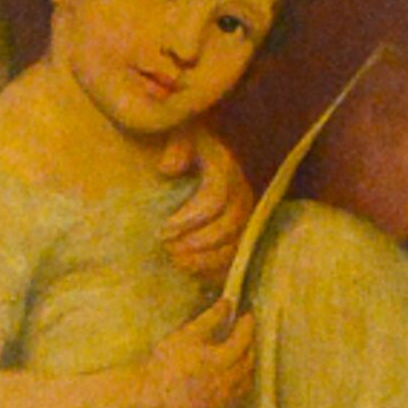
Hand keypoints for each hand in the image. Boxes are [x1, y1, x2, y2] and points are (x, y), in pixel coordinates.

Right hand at [132, 297, 259, 407]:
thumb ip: (210, 318)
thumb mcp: (186, 335)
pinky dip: (243, 384)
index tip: (247, 315)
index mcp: (222, 359)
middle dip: (250, 343)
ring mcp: (225, 399)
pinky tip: (235, 378)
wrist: (149, 401)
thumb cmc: (165, 365)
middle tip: (245, 332)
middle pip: (249, 359)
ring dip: (249, 364)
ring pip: (248, 379)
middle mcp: (229, 381)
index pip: (244, 337)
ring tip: (242, 353)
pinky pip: (240, 397)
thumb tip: (228, 303)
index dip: (247, 324)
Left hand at [162, 133, 251, 283]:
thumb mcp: (177, 134)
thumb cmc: (178, 147)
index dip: (190, 219)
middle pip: (228, 226)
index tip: (164, 230)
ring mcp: (243, 217)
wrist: (192, 155)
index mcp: (225, 168)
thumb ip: (176, 145)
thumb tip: (169, 167)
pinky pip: (234, 260)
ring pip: (235, 246)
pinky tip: (191, 272)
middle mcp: (240, 193)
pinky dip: (214, 271)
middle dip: (197, 242)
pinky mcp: (239, 235)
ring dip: (206, 260)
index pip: (215, 198)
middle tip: (169, 250)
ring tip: (177, 263)